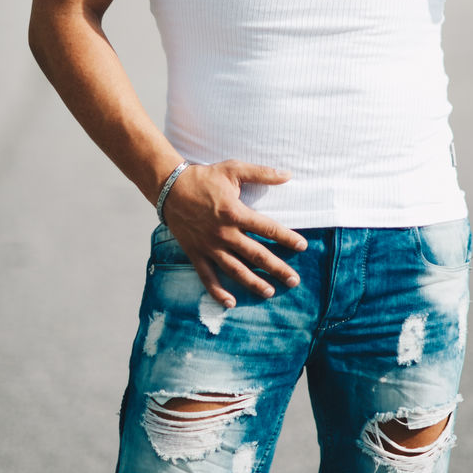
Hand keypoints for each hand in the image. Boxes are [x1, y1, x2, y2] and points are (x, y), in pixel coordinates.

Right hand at [162, 160, 305, 306]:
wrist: (170, 188)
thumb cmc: (204, 177)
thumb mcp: (233, 169)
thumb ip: (261, 173)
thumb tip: (287, 175)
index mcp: (235, 213)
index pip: (267, 228)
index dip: (286, 238)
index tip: (302, 247)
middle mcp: (224, 233)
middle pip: (256, 255)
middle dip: (277, 269)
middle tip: (294, 280)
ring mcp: (209, 246)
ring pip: (235, 270)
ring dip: (253, 283)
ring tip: (270, 292)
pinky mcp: (196, 253)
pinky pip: (207, 277)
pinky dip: (218, 292)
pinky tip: (230, 302)